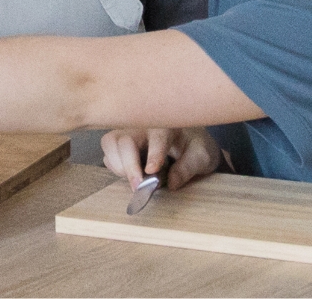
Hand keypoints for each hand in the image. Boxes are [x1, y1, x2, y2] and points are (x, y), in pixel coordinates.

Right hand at [100, 126, 222, 189]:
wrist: (188, 138)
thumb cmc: (195, 145)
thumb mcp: (203, 156)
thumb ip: (188, 168)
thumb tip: (172, 183)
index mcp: (168, 125)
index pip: (158, 137)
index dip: (154, 154)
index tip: (152, 171)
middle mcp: (144, 125)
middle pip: (125, 139)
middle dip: (129, 165)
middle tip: (138, 187)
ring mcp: (129, 132)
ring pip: (110, 143)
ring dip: (119, 166)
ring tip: (136, 180)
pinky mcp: (120, 142)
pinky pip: (108, 153)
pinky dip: (116, 167)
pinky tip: (132, 174)